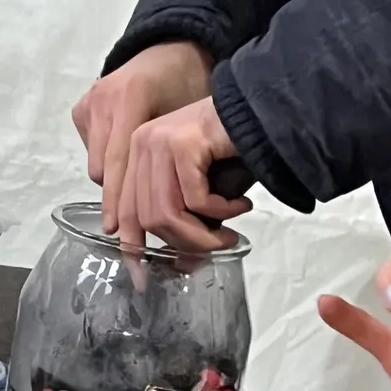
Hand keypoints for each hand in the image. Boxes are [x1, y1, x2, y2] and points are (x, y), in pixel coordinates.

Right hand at [73, 42, 214, 235]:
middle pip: (105, 171)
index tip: (119, 234)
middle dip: (118, 203)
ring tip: (138, 191)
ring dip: (116, 183)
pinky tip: (126, 160)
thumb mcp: (192, 120)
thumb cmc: (190, 85)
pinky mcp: (82, 108)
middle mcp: (104, 98)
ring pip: (98, 166)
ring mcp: (90, 102)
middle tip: (126, 236)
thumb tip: (180, 217)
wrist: (172, 49)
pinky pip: (91, 152)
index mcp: (132, 96)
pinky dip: (108, 163)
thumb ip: (178, 161)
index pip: (122, 163)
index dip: (121, 202)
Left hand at [116, 98, 251, 252]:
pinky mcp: (183, 143)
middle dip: (185, 244)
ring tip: (229, 236)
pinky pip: (196, 199)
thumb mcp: (200, 194)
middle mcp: (141, 145)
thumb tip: (178, 265)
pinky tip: (240, 205)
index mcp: (137, 157)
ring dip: (203, 235)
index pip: (126, 212)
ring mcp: (159, 141)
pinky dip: (221, 211)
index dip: (132, 250)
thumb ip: (185, 224)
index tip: (143, 279)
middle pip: (148, 219)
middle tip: (218, 247)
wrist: (264, 112)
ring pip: (168, 213)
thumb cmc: (233, 153)